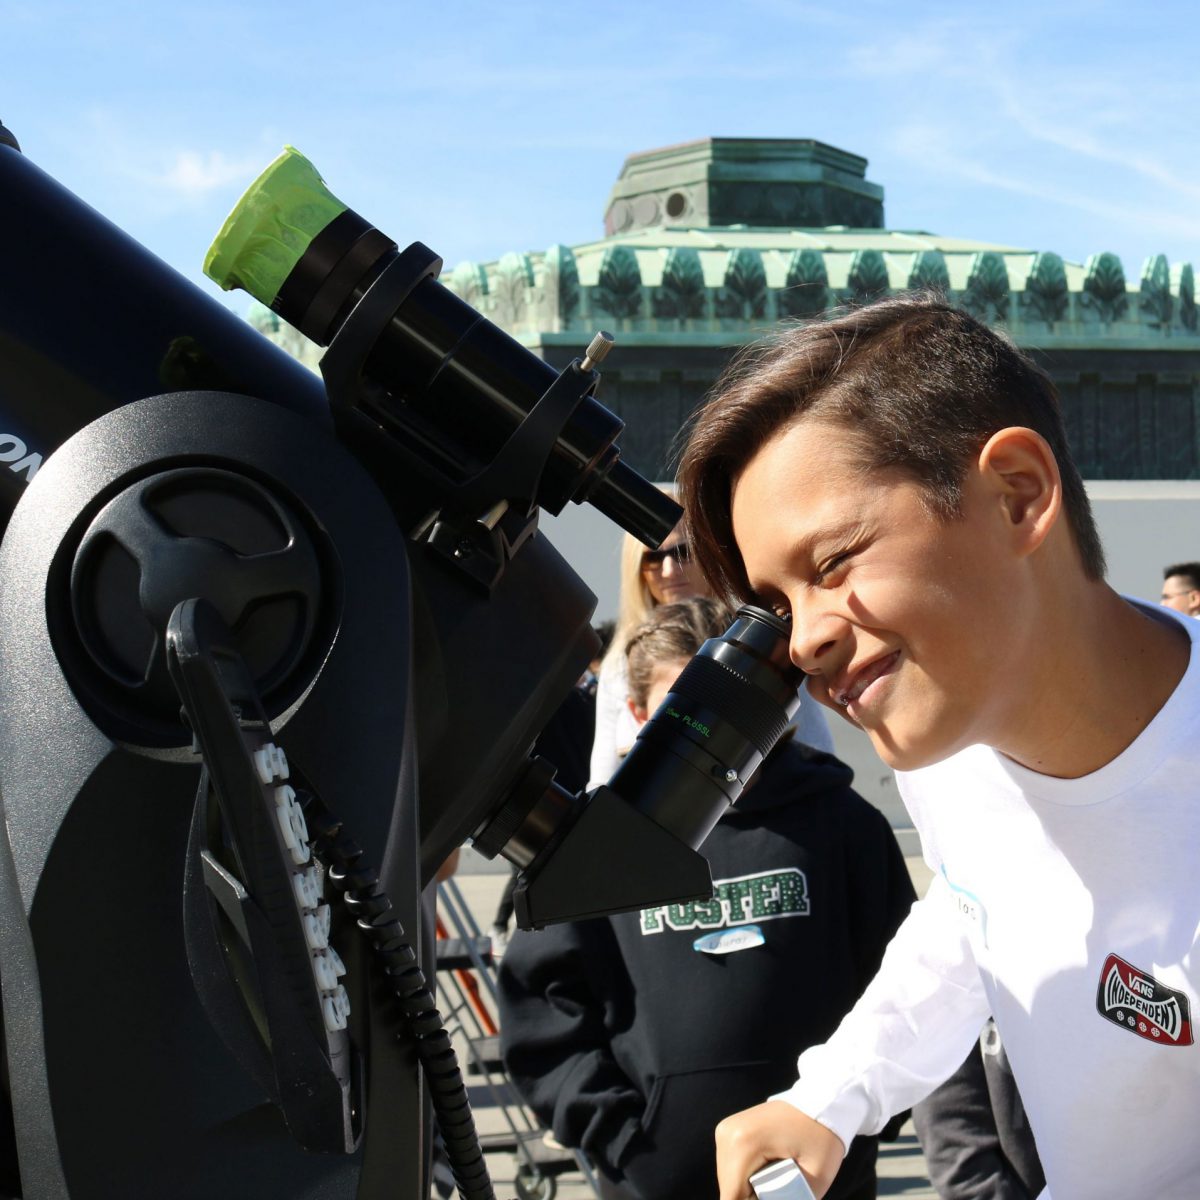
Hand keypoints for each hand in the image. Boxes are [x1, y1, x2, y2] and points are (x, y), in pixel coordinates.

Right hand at [715, 1100, 843, 1199]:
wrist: (820, 1102)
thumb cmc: (821, 1139)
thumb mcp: (815, 1179)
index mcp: (743, 1143)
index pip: (732, 1196)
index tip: (777, 1197)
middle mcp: (726, 1134)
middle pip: (729, 1189)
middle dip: (752, 1198)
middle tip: (781, 1190)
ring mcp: (725, 1129)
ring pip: (728, 1180)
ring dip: (749, 1189)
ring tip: (777, 1179)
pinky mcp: (728, 1130)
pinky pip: (731, 1168)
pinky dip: (747, 1178)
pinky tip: (767, 1171)